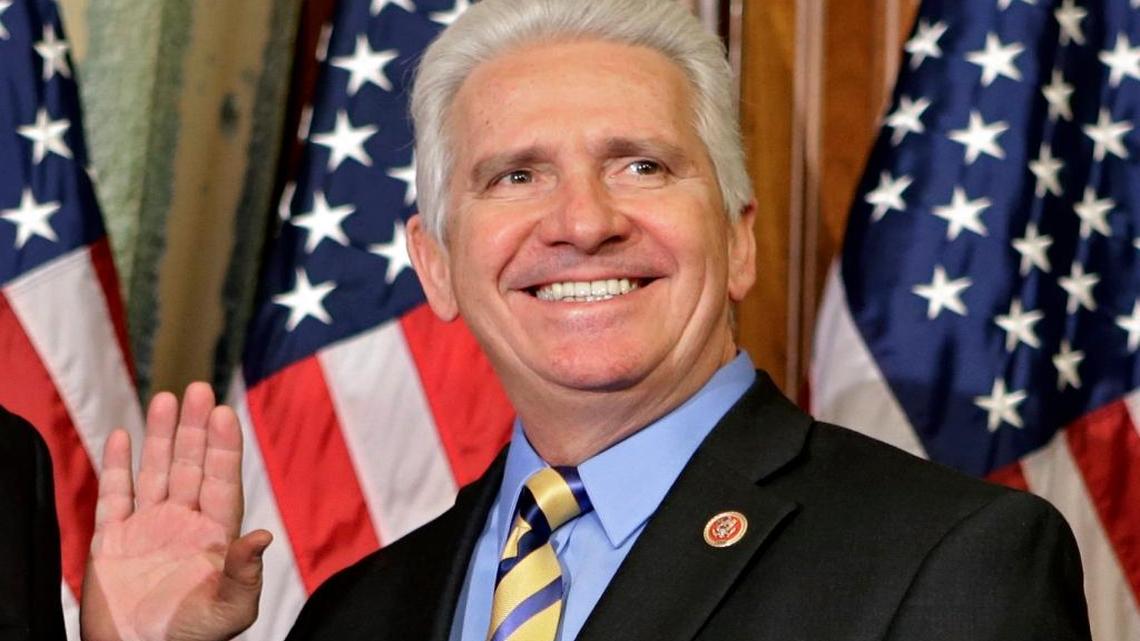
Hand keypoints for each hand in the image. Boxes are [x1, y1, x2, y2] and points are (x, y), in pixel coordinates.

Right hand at [81, 383, 271, 640]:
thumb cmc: (192, 638)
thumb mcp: (231, 610)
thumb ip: (245, 572)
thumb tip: (264, 535)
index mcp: (215, 535)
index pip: (222, 480)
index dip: (223, 447)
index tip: (224, 413)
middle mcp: (183, 523)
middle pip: (190, 465)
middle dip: (194, 428)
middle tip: (198, 388)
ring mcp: (148, 527)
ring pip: (155, 470)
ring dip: (159, 436)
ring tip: (166, 397)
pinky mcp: (113, 539)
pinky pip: (116, 494)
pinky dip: (119, 465)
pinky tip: (124, 435)